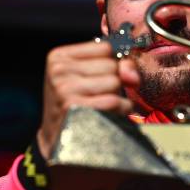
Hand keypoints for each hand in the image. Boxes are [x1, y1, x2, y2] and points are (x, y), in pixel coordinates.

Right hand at [37, 40, 139, 159]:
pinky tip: (109, 115)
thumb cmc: (75, 105)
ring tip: (101, 105)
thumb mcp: (86, 77)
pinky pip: (114, 101)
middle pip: (111, 65)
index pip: (105, 47)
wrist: (57, 142)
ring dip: (118, 96)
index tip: (103, 77)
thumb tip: (132, 74)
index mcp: (59, 57)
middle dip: (114, 81)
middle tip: (99, 95)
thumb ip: (115, 65)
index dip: (113, 63)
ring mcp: (65, 89)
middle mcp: (59, 70)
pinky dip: (120, 109)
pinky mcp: (75, 108)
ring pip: (115, 82)